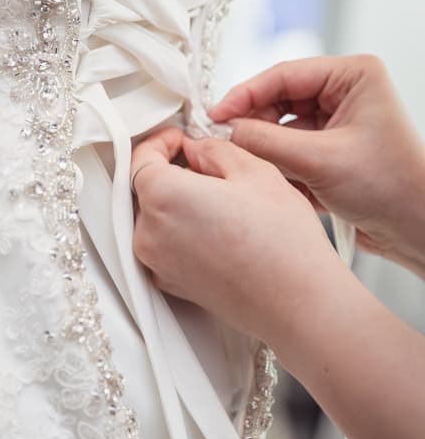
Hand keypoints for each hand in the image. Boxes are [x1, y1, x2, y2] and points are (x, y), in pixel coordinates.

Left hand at [131, 127, 344, 344]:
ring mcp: (157, 264)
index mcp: (163, 197)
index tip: (180, 137)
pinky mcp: (171, 284)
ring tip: (219, 199)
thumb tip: (196, 150)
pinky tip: (218, 229)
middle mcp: (149, 233)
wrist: (297, 301)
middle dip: (171, 171)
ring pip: (156, 218)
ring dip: (177, 203)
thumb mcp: (254, 171)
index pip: (142, 158)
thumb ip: (214, 151)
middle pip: (146, 190)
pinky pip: (165, 246)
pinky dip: (182, 230)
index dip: (161, 141)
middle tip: (207, 164)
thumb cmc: (282, 241)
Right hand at [210, 55, 424, 275]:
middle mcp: (344, 94)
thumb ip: (266, 143)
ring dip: (265, 152)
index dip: (244, 95)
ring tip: (251, 171)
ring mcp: (335, 123)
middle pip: (277, 101)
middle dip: (253, 126)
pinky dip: (278, 169)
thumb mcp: (320, 161)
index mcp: (353, 76)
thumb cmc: (390, 188)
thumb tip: (224, 131)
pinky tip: (275, 185)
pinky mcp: (328, 151)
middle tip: (223, 145)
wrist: (415, 229)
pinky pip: (288, 152)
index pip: (284, 75)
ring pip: (279, 129)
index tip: (214, 115)